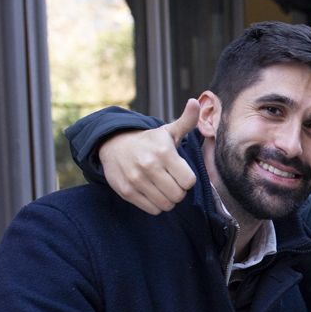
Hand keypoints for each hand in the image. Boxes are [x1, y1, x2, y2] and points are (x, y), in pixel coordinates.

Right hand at [99, 98, 199, 214]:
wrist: (113, 144)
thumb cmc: (149, 141)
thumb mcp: (167, 131)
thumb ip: (186, 121)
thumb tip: (196, 102)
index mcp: (163, 152)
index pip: (189, 181)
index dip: (188, 180)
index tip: (181, 173)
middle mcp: (149, 166)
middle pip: (178, 195)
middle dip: (179, 191)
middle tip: (172, 182)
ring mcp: (136, 180)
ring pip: (165, 205)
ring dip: (168, 200)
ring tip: (163, 188)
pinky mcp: (126, 191)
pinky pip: (151, 209)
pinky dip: (156, 205)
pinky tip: (152, 192)